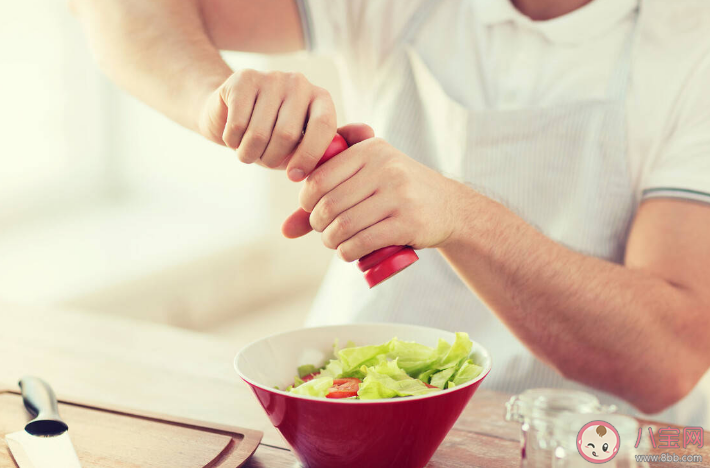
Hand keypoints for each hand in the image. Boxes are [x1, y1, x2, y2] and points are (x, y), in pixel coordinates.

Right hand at [197, 69, 336, 180]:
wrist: (231, 112)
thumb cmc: (271, 136)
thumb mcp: (296, 148)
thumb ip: (310, 157)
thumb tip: (312, 171)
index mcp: (321, 98)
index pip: (324, 126)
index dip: (310, 156)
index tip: (294, 176)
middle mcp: (299, 83)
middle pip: (287, 134)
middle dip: (271, 158)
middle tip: (264, 161)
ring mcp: (271, 77)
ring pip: (259, 133)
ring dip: (248, 154)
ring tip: (247, 151)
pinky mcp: (243, 78)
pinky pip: (237, 125)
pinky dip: (232, 141)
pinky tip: (234, 137)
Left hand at [281, 124, 462, 260]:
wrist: (450, 207)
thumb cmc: (398, 191)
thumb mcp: (368, 177)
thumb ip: (327, 192)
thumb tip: (284, 230)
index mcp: (370, 150)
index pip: (320, 177)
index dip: (306, 201)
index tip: (311, 211)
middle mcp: (385, 167)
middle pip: (329, 205)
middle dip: (317, 225)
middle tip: (324, 231)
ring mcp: (398, 195)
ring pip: (344, 225)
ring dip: (331, 242)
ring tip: (335, 243)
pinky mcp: (408, 222)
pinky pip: (363, 241)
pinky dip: (347, 252)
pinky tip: (348, 253)